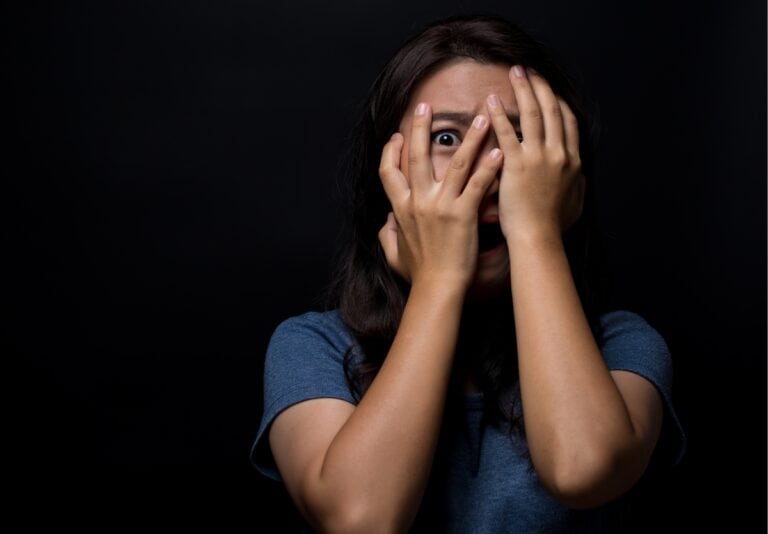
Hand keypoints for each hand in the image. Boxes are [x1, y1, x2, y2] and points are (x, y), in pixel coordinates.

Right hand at [377, 103, 502, 290]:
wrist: (437, 288)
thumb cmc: (419, 274)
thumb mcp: (394, 254)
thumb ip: (387, 235)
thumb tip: (385, 222)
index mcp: (401, 209)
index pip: (388, 172)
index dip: (390, 151)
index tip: (397, 136)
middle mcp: (418, 202)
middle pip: (416, 157)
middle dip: (419, 128)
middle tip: (426, 106)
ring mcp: (440, 206)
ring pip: (455, 163)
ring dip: (469, 137)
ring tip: (482, 117)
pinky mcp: (463, 214)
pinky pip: (477, 183)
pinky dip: (490, 166)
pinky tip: (501, 150)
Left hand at [486, 66, 585, 239]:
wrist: (538, 238)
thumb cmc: (553, 226)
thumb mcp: (575, 203)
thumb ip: (578, 186)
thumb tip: (581, 178)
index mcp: (573, 161)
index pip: (568, 121)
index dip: (558, 101)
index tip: (548, 89)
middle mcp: (559, 154)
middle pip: (551, 110)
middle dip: (540, 86)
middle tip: (528, 71)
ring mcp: (539, 157)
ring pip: (532, 114)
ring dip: (524, 89)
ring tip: (515, 73)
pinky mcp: (517, 164)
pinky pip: (507, 132)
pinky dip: (500, 114)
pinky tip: (492, 100)